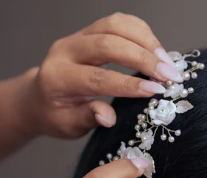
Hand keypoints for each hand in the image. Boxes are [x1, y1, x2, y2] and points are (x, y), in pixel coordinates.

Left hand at [22, 12, 183, 138]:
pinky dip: (140, 32)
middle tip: (169, 74)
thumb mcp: (67, 125)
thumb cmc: (55, 115)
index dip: (128, 84)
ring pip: (114, 25)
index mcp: (58, 77)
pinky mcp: (89, 31)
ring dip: (145, 40)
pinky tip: (155, 49)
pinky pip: (118, 22)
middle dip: (142, 58)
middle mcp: (65, 51)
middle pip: (107, 44)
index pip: (96, 77)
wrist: (38, 98)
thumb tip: (109, 116)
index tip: (155, 90)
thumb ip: (87, 118)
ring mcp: (77, 37)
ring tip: (166, 61)